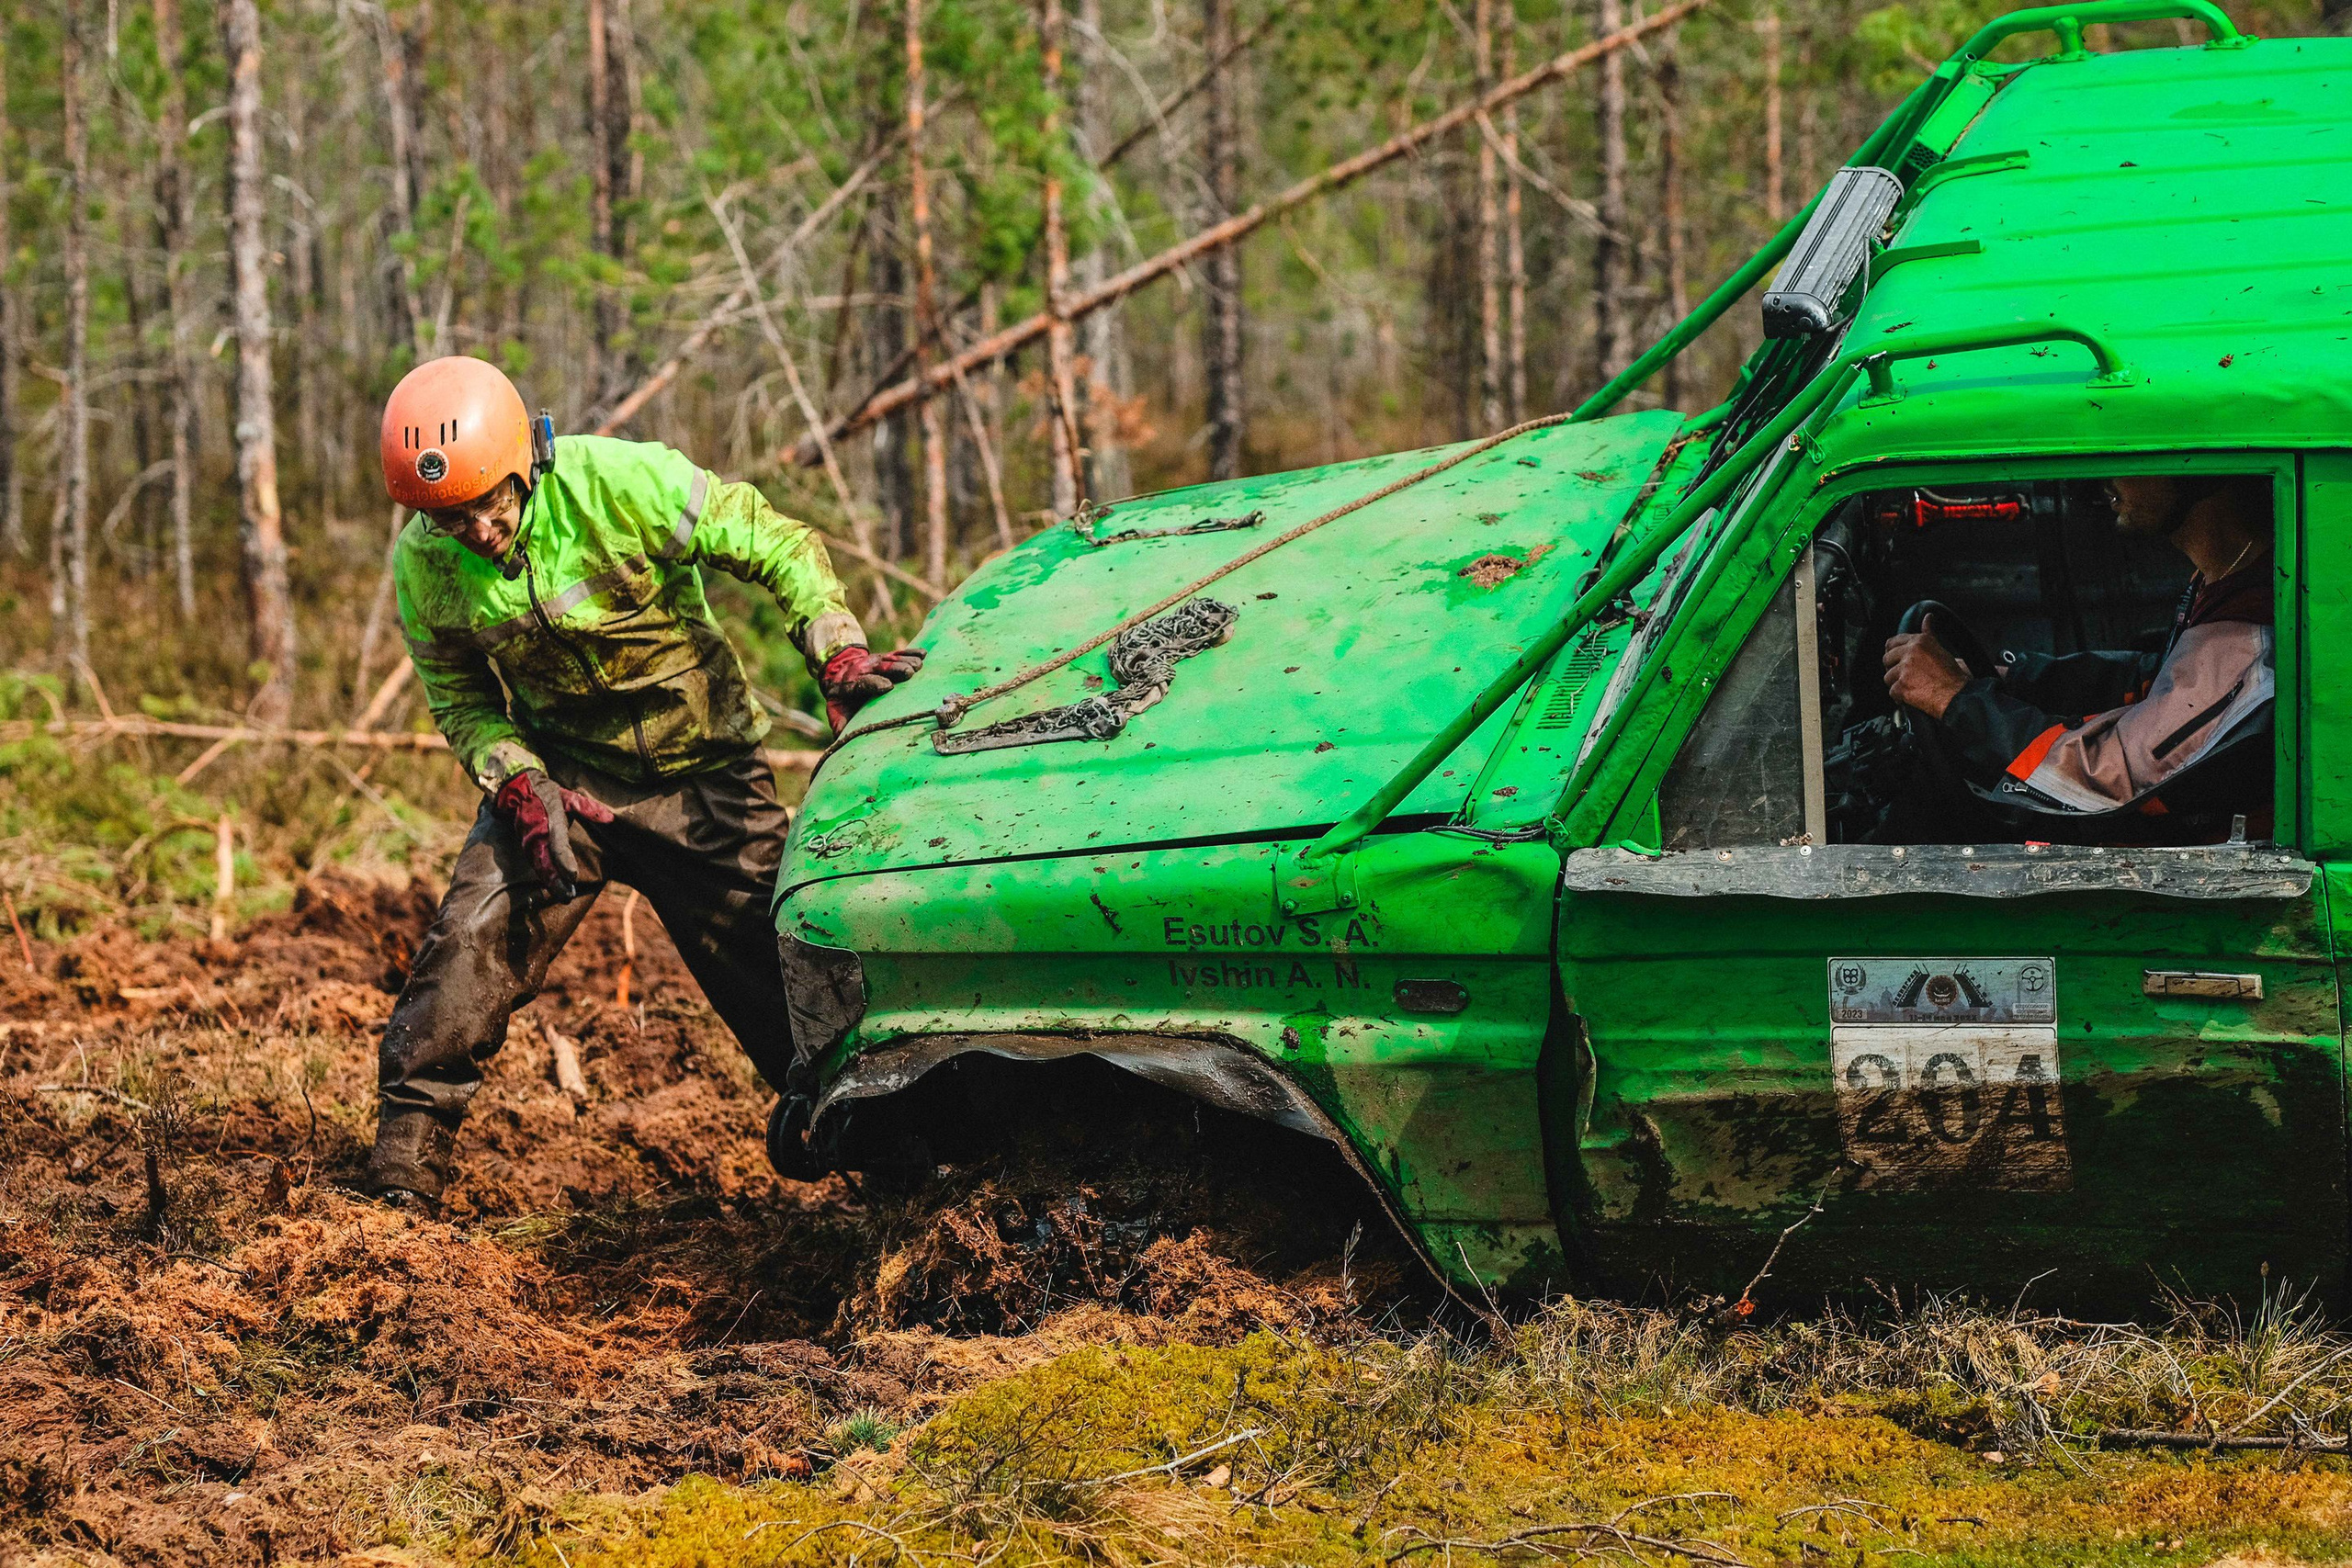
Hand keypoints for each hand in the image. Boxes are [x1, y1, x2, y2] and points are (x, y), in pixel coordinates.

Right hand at [491, 768, 614, 899]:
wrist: (518, 792)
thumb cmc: (548, 795)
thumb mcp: (568, 797)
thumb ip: (588, 808)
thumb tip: (610, 818)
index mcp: (551, 821)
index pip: (557, 844)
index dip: (564, 861)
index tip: (572, 876)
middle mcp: (539, 834)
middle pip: (547, 861)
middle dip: (556, 880)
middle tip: (568, 896)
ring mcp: (531, 842)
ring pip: (540, 867)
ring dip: (551, 882)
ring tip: (564, 897)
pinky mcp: (527, 847)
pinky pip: (536, 865)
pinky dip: (544, 877)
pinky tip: (553, 888)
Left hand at [820, 645, 925, 731]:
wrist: (839, 676)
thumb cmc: (843, 702)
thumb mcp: (837, 713)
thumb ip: (840, 725)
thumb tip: (843, 742)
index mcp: (851, 685)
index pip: (863, 682)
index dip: (874, 683)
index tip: (888, 686)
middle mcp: (863, 670)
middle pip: (880, 667)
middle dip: (894, 669)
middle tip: (909, 672)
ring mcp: (875, 662)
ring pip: (890, 659)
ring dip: (905, 660)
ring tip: (919, 665)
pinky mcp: (885, 658)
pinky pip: (899, 654)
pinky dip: (911, 653)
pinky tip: (924, 654)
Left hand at [1881, 620, 1972, 720]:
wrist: (1957, 693)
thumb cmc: (1950, 673)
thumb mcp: (1939, 648)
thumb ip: (1928, 633)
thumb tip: (1928, 616)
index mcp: (1919, 641)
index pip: (1892, 642)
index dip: (1892, 653)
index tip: (1896, 660)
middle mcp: (1911, 652)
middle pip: (1886, 659)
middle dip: (1894, 669)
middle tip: (1907, 677)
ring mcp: (1905, 669)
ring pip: (1888, 677)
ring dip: (1897, 684)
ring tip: (1912, 687)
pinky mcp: (1902, 686)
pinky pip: (1892, 692)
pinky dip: (1900, 697)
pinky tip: (1911, 697)